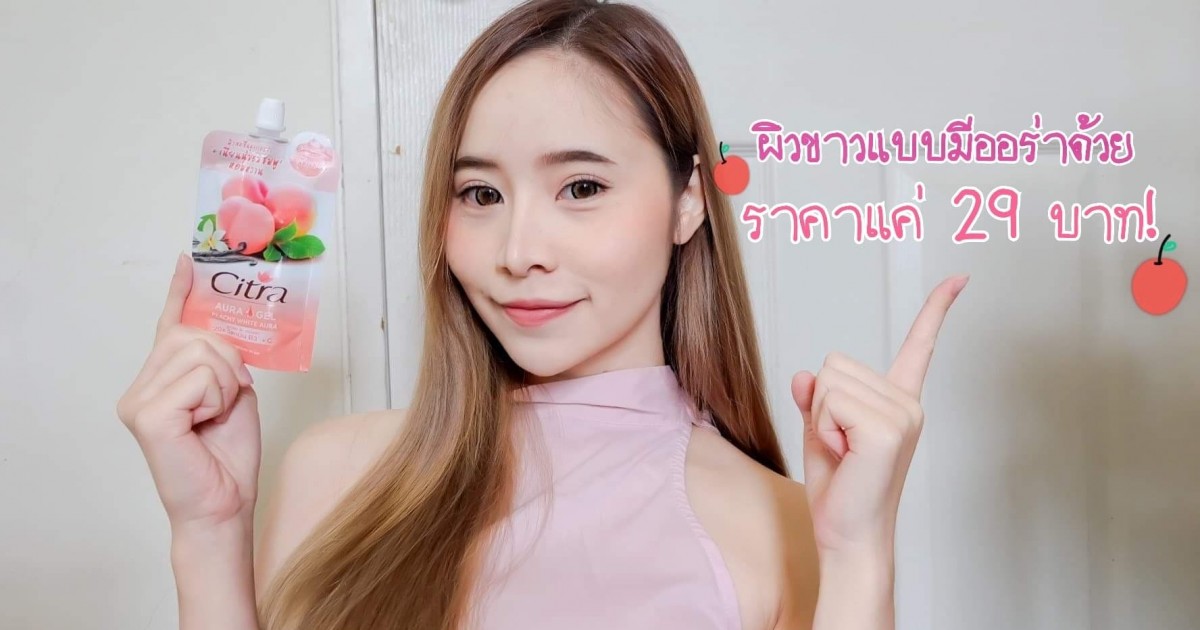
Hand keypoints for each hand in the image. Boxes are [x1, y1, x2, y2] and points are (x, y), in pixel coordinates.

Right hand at [116, 253, 262, 531]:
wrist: (224, 503)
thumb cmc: (227, 455)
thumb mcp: (233, 394)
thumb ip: (221, 361)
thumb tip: (221, 334)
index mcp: (159, 379)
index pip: (168, 325)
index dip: (181, 292)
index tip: (188, 260)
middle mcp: (140, 385)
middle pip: (194, 333)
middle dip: (228, 359)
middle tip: (229, 397)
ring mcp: (138, 399)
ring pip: (202, 352)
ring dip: (226, 382)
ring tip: (215, 416)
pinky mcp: (147, 414)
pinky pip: (201, 377)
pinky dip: (217, 397)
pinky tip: (205, 424)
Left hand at [791, 274, 967, 558]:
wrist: (846, 536)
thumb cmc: (840, 491)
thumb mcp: (819, 434)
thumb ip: (814, 400)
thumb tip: (804, 375)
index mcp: (898, 401)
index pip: (919, 346)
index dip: (937, 309)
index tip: (959, 278)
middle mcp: (907, 403)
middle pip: (835, 364)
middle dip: (820, 404)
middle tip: (839, 445)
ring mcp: (902, 415)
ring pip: (828, 382)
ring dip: (820, 418)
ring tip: (843, 452)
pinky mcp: (887, 429)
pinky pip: (829, 402)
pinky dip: (823, 428)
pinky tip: (845, 456)